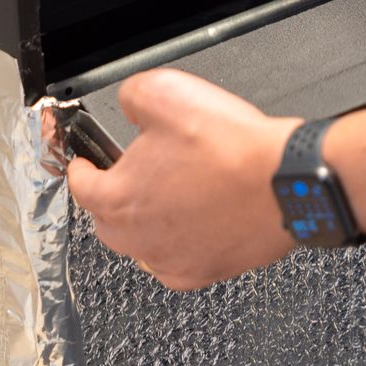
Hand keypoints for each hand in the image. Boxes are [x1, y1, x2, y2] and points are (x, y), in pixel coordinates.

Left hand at [64, 70, 298, 291]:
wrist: (284, 181)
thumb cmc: (231, 148)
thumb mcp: (166, 93)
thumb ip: (131, 96)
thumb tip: (128, 103)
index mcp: (118, 197)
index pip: (80, 184)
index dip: (81, 166)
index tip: (85, 163)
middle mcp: (138, 237)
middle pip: (107, 219)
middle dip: (113, 196)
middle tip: (134, 174)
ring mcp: (171, 259)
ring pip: (141, 245)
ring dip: (145, 223)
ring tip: (168, 197)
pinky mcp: (204, 272)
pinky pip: (177, 263)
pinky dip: (179, 245)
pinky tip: (195, 223)